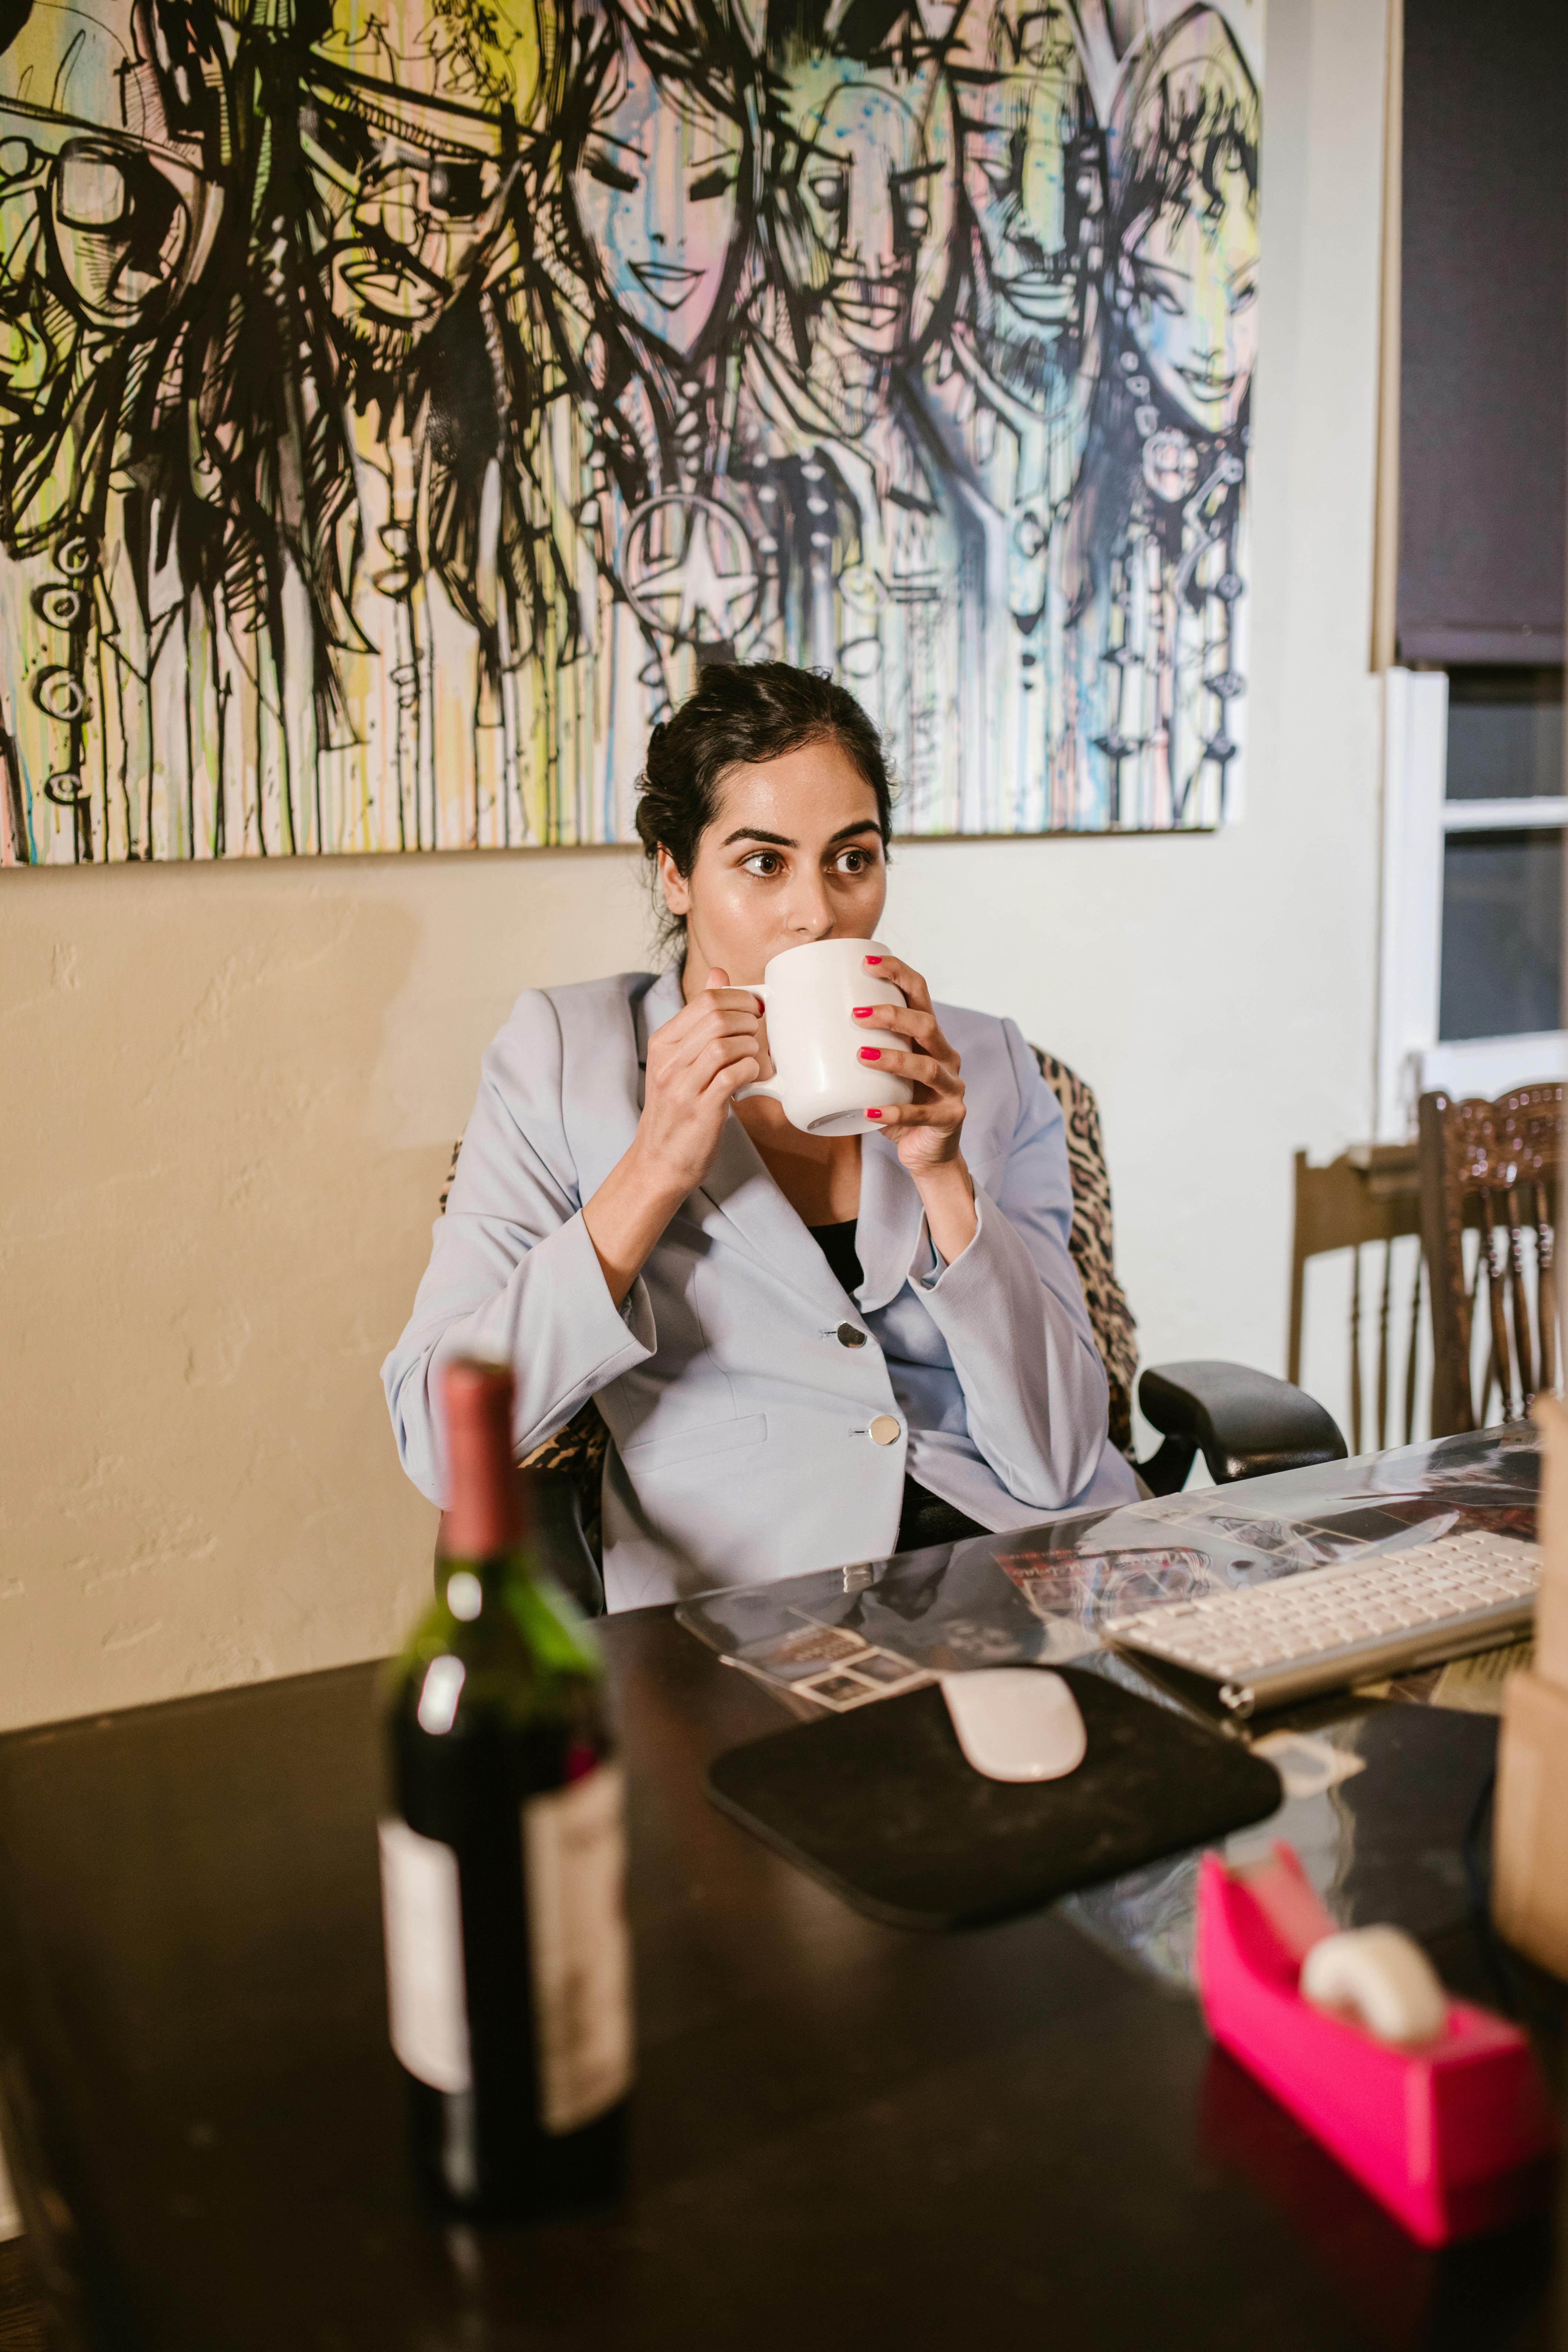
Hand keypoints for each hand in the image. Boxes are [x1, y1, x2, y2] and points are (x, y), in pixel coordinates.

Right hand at [583, 970, 763, 1307]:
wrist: (659, 1162)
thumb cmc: (678, 1110)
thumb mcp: (681, 1060)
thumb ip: (700, 1020)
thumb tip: (719, 974)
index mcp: (663, 1042)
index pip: (705, 1000)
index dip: (740, 998)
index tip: (756, 1010)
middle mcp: (668, 1060)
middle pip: (717, 1016)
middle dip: (749, 1020)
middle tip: (760, 1034)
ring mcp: (682, 1084)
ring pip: (726, 1043)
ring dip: (753, 1047)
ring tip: (759, 1060)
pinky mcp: (700, 1108)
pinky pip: (734, 1074)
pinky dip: (752, 1071)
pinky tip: (756, 1078)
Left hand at [853, 953, 965, 1175]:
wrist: (926, 1150)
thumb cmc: (895, 1104)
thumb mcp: (875, 1074)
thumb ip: (847, 1053)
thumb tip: (785, 1041)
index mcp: (928, 1037)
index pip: (919, 993)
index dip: (897, 973)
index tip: (866, 962)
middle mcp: (946, 1056)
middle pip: (927, 1024)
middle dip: (893, 1015)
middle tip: (855, 1014)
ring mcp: (951, 1087)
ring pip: (927, 1066)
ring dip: (894, 1059)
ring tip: (861, 1056)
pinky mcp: (949, 1117)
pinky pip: (921, 1113)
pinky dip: (895, 1112)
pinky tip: (871, 1111)